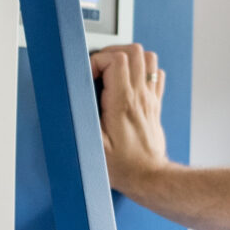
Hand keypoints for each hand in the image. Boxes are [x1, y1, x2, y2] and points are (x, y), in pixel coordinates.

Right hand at [90, 43, 170, 196]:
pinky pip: (156, 75)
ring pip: (148, 59)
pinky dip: (144, 71)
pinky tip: (131, 82)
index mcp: (123, 103)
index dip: (98, 60)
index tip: (89, 75)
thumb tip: (72, 96)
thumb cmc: (123, 166)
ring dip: (130, 58)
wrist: (149, 177)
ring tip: (113, 70)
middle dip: (112, 52)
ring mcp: (150, 99)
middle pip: (134, 51)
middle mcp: (139, 96)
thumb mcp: (93, 144)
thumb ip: (83, 117)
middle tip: (99, 67)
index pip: (116, 60)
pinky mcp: (155, 105)